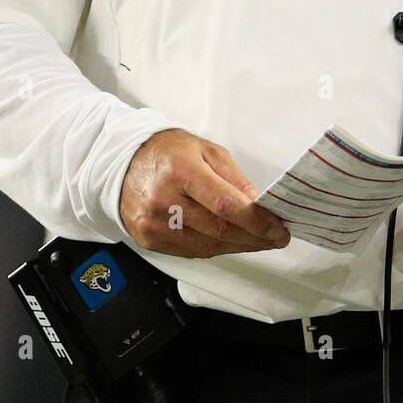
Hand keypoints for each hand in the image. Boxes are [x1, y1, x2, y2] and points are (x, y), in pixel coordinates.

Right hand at [119, 128, 291, 257]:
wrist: (124, 163)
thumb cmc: (170, 152)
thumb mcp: (207, 151)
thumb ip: (234, 179)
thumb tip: (259, 206)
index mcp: (180, 170)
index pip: (224, 205)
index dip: (256, 221)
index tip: (278, 228)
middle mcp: (163, 200)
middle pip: (218, 229)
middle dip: (254, 237)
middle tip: (277, 238)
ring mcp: (154, 225)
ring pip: (208, 246)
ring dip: (240, 246)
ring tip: (260, 241)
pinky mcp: (150, 240)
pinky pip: (192, 251)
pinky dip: (217, 248)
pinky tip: (233, 242)